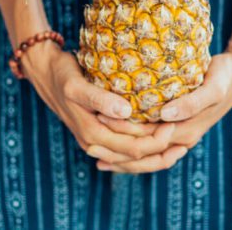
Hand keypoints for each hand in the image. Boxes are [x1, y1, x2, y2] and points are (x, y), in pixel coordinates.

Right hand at [20, 41, 176, 160]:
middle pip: (137, 157)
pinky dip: (145, 147)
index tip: (176, 123)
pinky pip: (126, 149)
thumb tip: (126, 112)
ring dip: (156, 153)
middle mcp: (95, 144)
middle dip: (162, 149)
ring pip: (133, 157)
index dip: (158, 140)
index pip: (135, 148)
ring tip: (180, 141)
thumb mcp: (77, 84)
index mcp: (93, 134)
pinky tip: (162, 139)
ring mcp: (96, 142)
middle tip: (185, 132)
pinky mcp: (99, 134)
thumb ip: (100, 99)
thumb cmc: (63, 75)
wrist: (45, 73)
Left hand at [93, 51, 231, 172]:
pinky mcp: (174, 126)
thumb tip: (164, 115)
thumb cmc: (223, 76)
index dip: (123, 137)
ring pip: (144, 153)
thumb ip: (191, 103)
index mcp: (186, 132)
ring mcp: (177, 135)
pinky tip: (111, 139)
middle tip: (88, 139)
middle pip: (142, 154)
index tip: (100, 121)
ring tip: (93, 149)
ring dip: (119, 153)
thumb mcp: (213, 88)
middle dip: (115, 151)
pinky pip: (149, 142)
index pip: (148, 145)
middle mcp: (180, 138)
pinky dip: (129, 145)